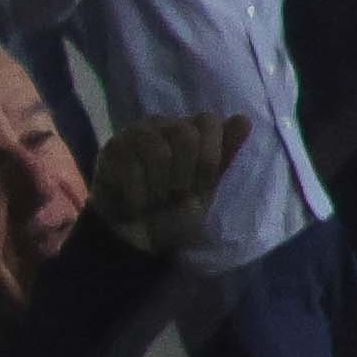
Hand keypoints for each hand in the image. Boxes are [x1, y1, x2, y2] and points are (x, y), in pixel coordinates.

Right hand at [86, 114, 249, 261]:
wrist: (140, 237)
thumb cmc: (176, 209)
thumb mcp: (207, 187)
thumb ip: (224, 154)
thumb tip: (244, 120)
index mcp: (189, 128)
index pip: (208, 123)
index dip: (208, 160)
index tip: (199, 185)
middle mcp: (161, 123)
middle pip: (185, 135)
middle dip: (185, 176)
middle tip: (175, 195)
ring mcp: (133, 133)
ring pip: (159, 153)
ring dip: (161, 189)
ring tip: (155, 200)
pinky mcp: (111, 149)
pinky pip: (132, 169)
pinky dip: (139, 197)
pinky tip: (135, 204)